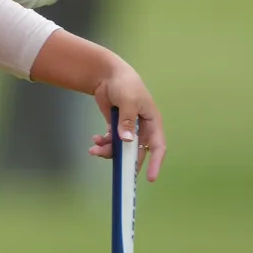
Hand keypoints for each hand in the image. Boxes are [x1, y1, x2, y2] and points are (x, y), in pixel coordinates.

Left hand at [89, 64, 165, 182]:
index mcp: (153, 122)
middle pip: (137, 152)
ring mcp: (128, 129)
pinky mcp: (116, 127)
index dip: (156, 163)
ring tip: (94, 149)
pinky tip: (95, 140)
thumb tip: (128, 140)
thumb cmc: (125, 84)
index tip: (151, 178)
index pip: (158, 146)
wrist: (107, 75)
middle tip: (114, 169)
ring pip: (121, 149)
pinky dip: (103, 144)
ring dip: (109, 151)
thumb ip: (128, 121)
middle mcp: (143, 128)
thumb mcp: (129, 101)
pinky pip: (111, 142)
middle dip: (124, 160)